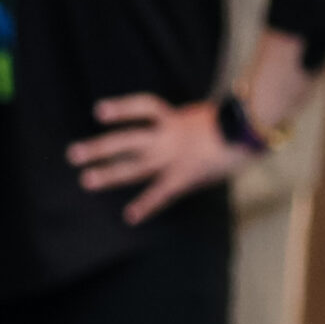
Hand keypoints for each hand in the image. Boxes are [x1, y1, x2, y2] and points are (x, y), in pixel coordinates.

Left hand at [65, 94, 249, 224]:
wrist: (253, 131)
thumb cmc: (233, 126)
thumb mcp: (203, 118)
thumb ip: (183, 124)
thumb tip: (173, 129)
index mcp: (173, 119)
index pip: (144, 106)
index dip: (121, 108)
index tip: (98, 111)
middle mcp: (167, 136)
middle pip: (126, 140)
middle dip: (99, 147)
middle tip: (72, 154)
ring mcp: (173, 156)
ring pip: (134, 165)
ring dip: (109, 173)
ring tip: (85, 180)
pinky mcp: (185, 175)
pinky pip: (161, 192)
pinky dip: (145, 205)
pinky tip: (130, 217)